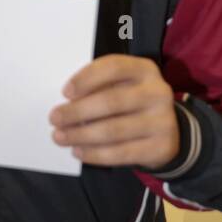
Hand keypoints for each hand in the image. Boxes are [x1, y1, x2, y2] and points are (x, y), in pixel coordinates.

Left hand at [49, 55, 179, 168]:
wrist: (168, 132)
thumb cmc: (132, 103)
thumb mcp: (122, 86)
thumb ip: (99, 89)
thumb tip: (66, 104)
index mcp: (145, 70)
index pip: (113, 67)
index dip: (86, 78)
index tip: (65, 92)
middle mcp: (157, 92)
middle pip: (111, 101)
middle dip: (76, 111)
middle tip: (54, 118)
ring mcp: (162, 121)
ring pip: (113, 130)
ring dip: (80, 135)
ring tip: (59, 137)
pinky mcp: (160, 147)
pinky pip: (121, 153)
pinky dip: (94, 154)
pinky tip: (78, 151)